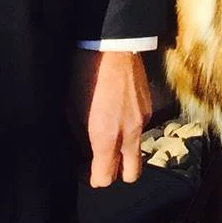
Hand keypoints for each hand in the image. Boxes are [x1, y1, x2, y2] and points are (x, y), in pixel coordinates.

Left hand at [75, 48, 150, 187]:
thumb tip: (84, 151)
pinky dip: (129, 130)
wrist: (112, 43)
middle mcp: (129, 133)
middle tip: (100, 160)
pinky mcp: (149, 107)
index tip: (84, 169)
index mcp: (107, 137)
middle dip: (116, 173)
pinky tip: (117, 112)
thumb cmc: (85, 74)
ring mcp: (143, 120)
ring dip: (124, 150)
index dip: (93, 178)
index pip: (105, 179)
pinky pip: (140, 130)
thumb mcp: (72, 109)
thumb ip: (80, 137)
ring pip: (137, 151)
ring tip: (108, 132)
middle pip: (131, 175)